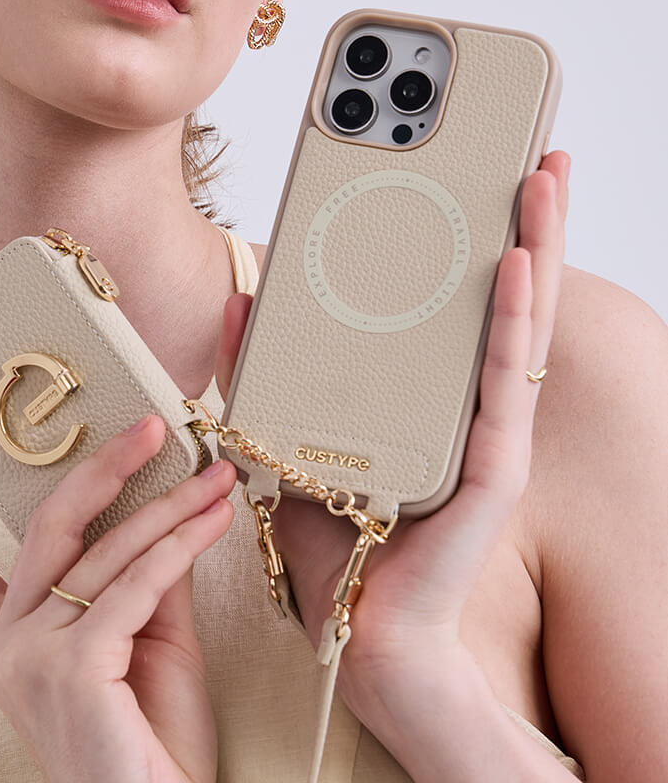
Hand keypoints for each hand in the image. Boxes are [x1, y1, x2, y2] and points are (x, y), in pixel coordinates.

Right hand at [0, 417, 234, 782]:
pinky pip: (132, 587)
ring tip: (212, 477)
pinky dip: (176, 548)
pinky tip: (210, 523)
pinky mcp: (74, 669)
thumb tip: (168, 509)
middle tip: (146, 425)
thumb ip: (143, 580)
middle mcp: (6, 644)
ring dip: (165, 506)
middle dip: (98, 466)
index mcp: (6, 641)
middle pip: (41, 526)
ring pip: (101, 551)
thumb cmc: (149, 752)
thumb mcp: (145, 646)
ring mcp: (32, 657)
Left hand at [214, 152, 569, 728]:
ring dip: (534, 248)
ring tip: (540, 177)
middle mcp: (465, 406)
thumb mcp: (285, 436)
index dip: (467, 234)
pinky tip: (513, 263)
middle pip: (501, 295)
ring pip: (518, 323)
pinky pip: (503, 382)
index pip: (454, 299)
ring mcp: (486, 433)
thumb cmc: (333, 543)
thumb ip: (265, 369)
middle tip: (527, 148)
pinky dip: (511, 321)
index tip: (468, 170)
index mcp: (424, 396)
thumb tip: (241, 299)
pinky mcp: (491, 469)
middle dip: (519, 220)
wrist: (358, 634)